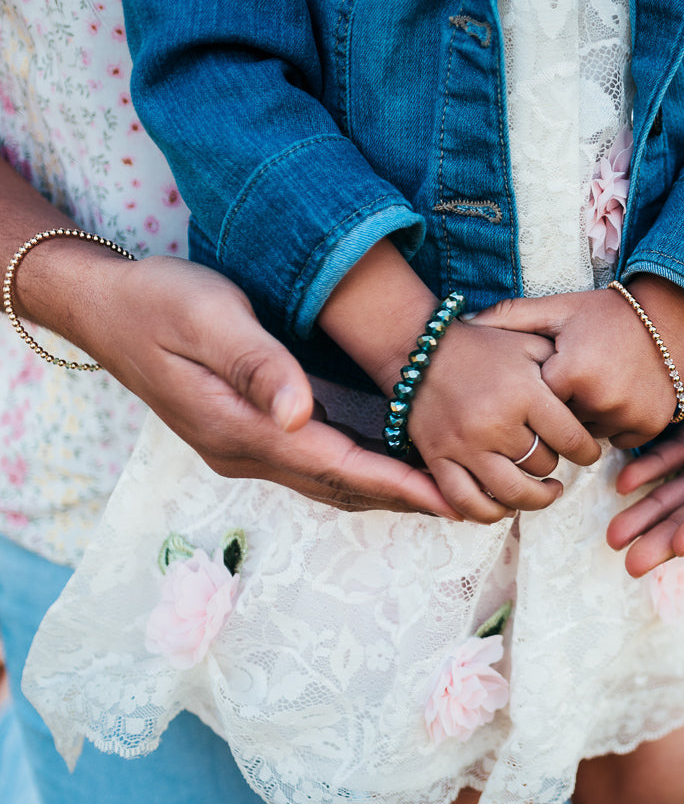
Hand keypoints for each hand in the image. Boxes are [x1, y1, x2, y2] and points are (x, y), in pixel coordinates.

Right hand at [77, 256, 459, 516]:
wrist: (103, 308)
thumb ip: (255, 364)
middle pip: (336, 486)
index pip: (334, 465)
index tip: (445, 497)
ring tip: (435, 492)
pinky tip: (383, 464)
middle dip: (400, 497)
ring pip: (324, 482)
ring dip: (380, 491)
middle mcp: (242, 451)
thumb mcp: (208, 317)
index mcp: (239, 427)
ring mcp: (239, 448)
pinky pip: (310, 467)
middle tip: (461, 502)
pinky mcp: (241, 436)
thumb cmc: (159, 301)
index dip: (394, 482)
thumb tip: (299, 413)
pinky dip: (354, 473)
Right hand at [314, 239, 600, 523]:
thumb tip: (588, 397)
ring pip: (511, 493)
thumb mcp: (529, 344)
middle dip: (555, 464)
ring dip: (534, 499)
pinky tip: (503, 506)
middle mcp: (495, 423)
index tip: (589, 452)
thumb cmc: (483, 346)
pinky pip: (466, 501)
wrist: (421, 348)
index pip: (572, 440)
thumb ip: (561, 369)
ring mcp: (465, 445)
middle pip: (542, 466)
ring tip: (544, 492)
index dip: (588, 453)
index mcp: (524, 393)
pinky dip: (487, 512)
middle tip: (555, 456)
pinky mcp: (438, 458)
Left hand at [471, 279, 683, 448]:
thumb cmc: (604, 313)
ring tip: (597, 384)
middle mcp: (599, 401)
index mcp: (570, 373)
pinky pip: (618, 439)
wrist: (668, 316)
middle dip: (561, 406)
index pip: (535, 404)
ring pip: (588, 435)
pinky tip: (619, 394)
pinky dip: (615, 424)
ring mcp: (627, 417)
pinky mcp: (649, 427)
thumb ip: (510, 317)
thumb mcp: (557, 309)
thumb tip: (465, 322)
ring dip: (586, 417)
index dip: (539, 388)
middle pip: (559, 424)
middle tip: (576, 377)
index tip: (548, 372)